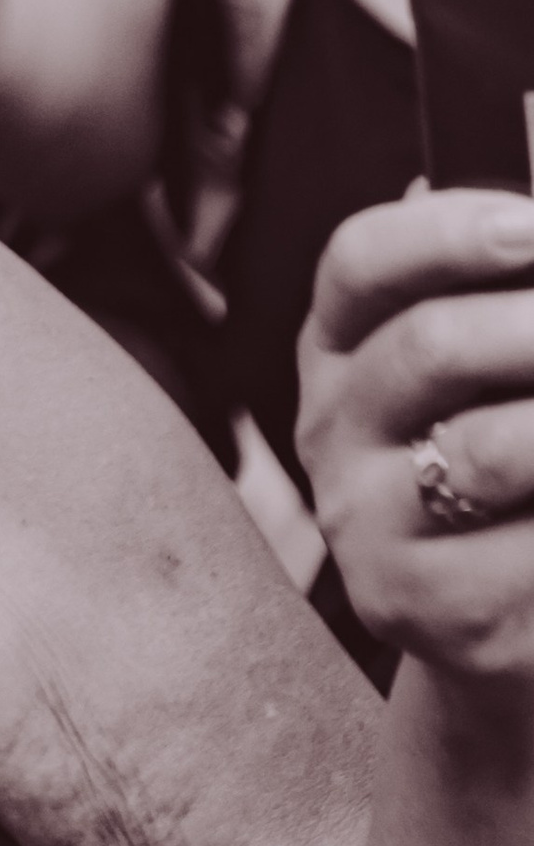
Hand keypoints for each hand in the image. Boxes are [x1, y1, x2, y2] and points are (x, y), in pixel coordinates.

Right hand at [299, 186, 533, 692]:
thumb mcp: (483, 369)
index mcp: (339, 344)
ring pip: (487, 451)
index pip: (360, 261)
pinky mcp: (420, 606)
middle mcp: (332, 425)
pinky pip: (526, 555)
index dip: (448, 233)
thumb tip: (533, 225)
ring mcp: (366, 520)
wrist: (501, 621)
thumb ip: (497, 300)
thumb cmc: (507, 463)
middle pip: (429, 346)